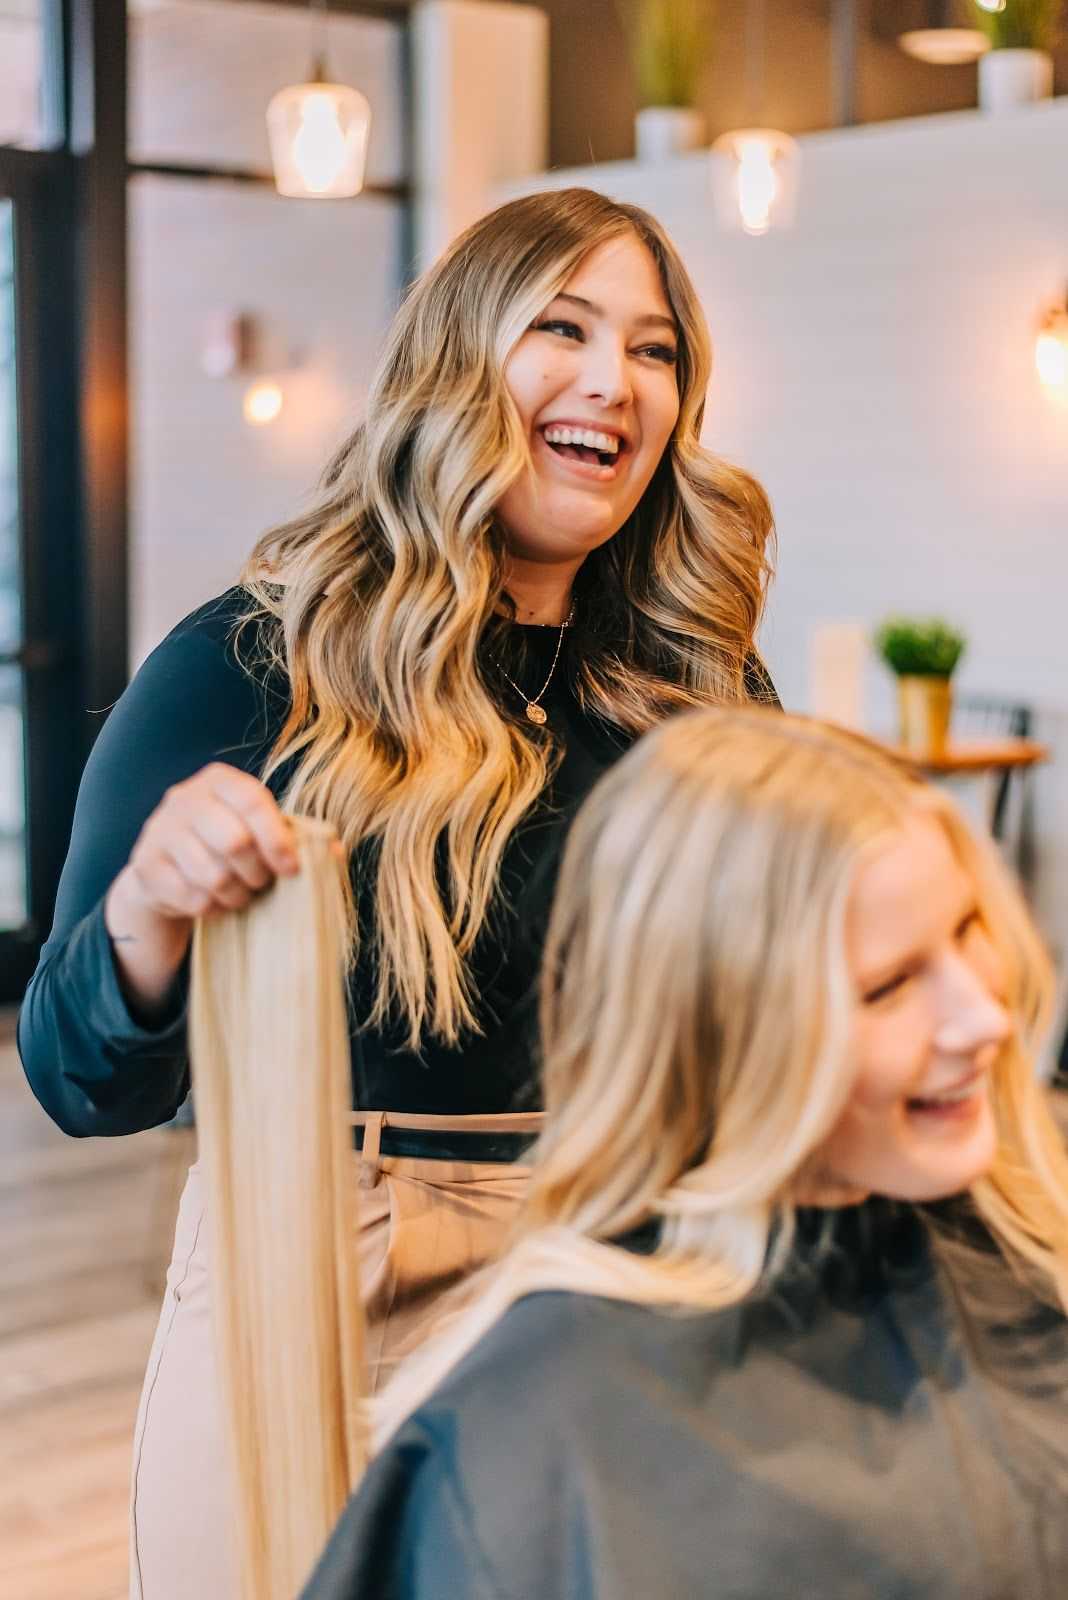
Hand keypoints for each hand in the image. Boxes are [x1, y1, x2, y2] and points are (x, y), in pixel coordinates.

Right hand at [104, 763, 299, 1011]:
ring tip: (240, 894)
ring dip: (236, 894)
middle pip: (234, 842)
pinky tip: (214, 902)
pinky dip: (211, 908)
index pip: (253, 801)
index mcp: (220, 780)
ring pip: (212, 875)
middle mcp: (185, 798)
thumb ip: (298, 837)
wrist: (166, 872)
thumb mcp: (261, 833)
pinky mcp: (144, 867)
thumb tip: (336, 852)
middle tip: (262, 884)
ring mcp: (159, 831)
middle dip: (257, 873)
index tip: (292, 870)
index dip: (278, 839)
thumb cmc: (227, 846)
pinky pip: (189, 897)